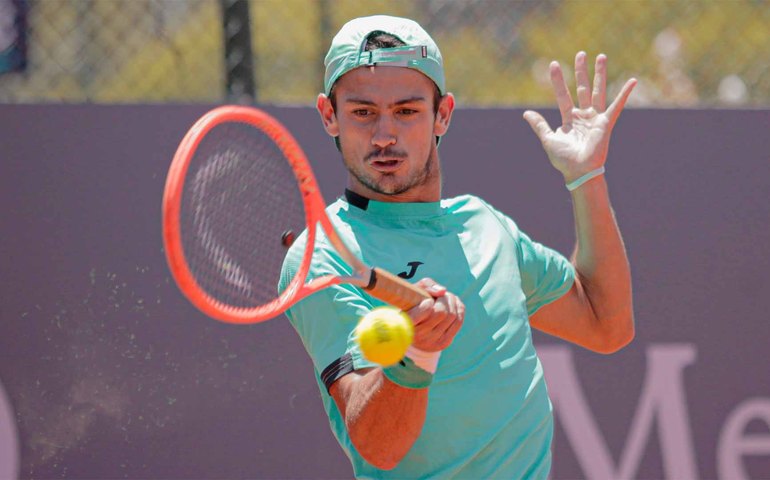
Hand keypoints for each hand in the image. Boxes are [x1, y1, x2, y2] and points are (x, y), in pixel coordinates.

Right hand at [407, 278, 463, 352]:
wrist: (410, 329)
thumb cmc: (411, 304)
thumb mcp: (414, 291)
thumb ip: (426, 285)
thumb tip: (443, 291)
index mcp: (407, 322)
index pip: (426, 310)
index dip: (429, 302)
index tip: (427, 300)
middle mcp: (419, 336)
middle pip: (442, 312)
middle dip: (444, 299)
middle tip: (441, 295)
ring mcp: (432, 342)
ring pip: (452, 316)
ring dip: (452, 302)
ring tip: (446, 297)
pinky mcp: (443, 343)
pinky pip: (458, 322)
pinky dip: (459, 309)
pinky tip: (454, 303)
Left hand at [523, 52, 636, 182]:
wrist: (578, 171)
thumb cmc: (563, 159)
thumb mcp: (548, 139)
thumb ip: (539, 125)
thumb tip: (526, 113)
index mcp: (569, 119)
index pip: (563, 95)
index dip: (558, 81)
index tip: (553, 64)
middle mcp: (583, 115)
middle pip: (582, 88)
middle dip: (581, 71)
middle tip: (581, 53)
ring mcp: (595, 118)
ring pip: (598, 91)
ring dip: (599, 74)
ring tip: (601, 56)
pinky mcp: (606, 123)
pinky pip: (617, 106)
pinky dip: (624, 94)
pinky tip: (632, 81)